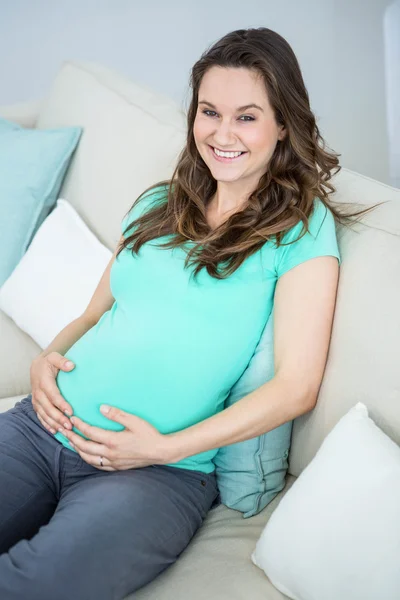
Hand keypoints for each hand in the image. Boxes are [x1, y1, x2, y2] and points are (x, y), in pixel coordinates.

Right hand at [30, 352, 74, 433]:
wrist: (36, 367)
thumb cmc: (48, 363)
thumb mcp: (54, 357)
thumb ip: (62, 361)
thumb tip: (71, 366)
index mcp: (44, 383)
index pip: (53, 395)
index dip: (61, 404)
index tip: (71, 412)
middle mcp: (38, 393)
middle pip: (48, 408)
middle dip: (59, 418)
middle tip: (70, 426)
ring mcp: (36, 400)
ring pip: (44, 415)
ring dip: (54, 424)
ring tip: (65, 431)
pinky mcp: (36, 405)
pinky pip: (40, 417)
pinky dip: (47, 425)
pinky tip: (54, 431)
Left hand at [58, 405, 174, 470]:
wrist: (160, 451)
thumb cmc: (149, 434)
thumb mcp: (135, 421)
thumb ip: (117, 414)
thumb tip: (102, 408)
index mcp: (113, 441)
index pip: (89, 432)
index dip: (79, 425)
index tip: (72, 418)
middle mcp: (110, 453)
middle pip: (84, 446)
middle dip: (72, 438)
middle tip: (64, 430)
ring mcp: (112, 462)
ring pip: (88, 458)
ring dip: (78, 449)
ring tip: (71, 441)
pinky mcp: (116, 467)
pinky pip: (97, 465)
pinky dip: (88, 459)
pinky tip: (86, 454)